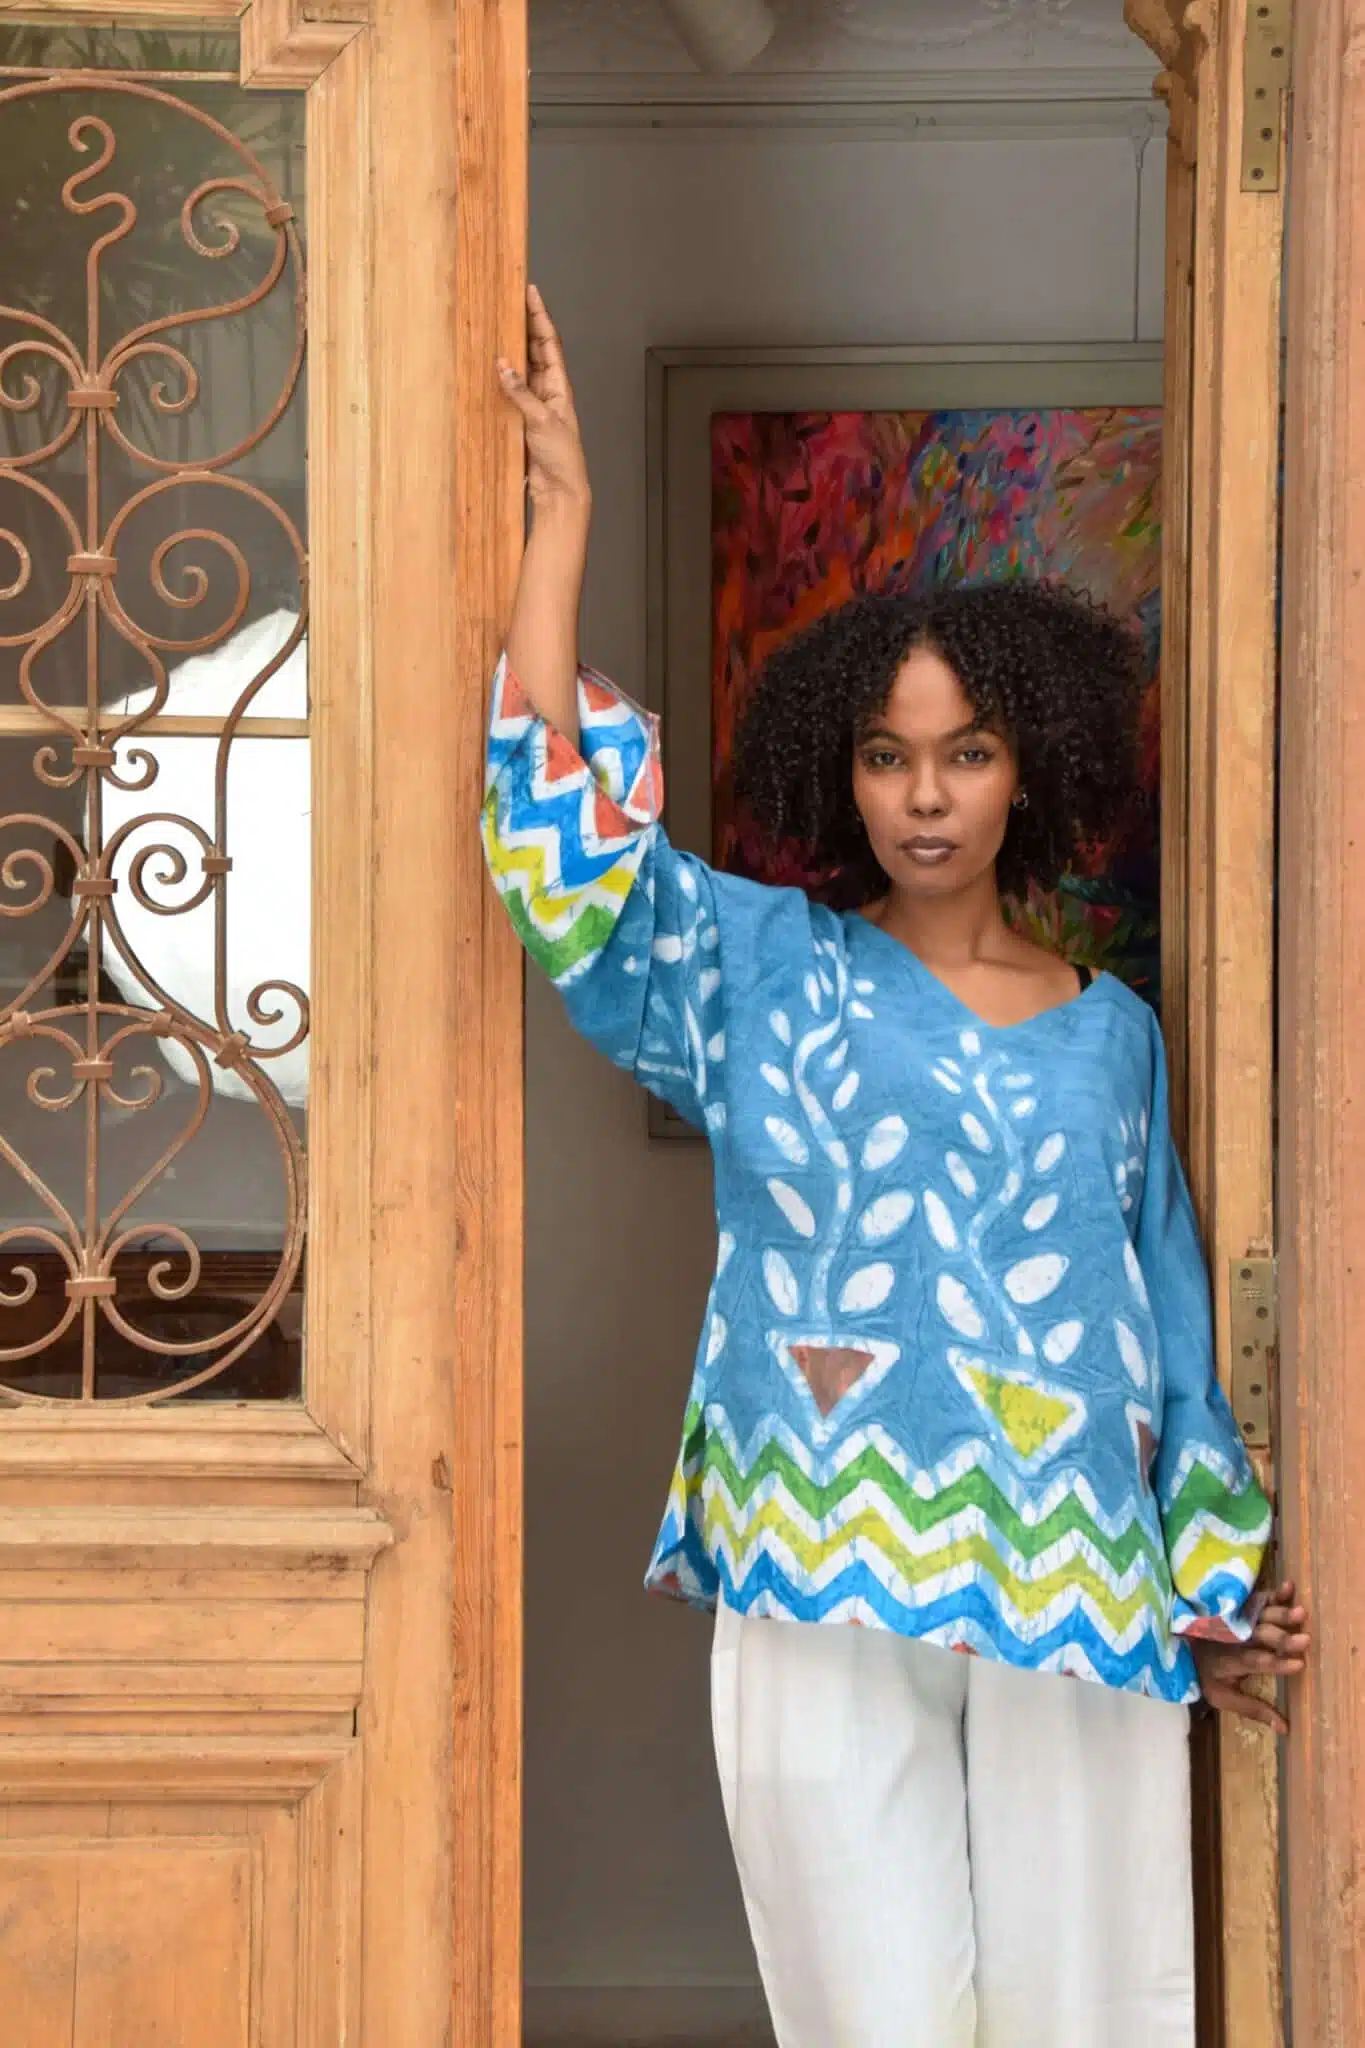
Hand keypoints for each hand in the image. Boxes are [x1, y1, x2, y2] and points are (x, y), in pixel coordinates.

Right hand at [497, 285, 590, 510]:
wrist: (559, 490)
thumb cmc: (561, 457)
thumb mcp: (541, 420)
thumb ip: (521, 393)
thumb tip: (502, 365)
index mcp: (560, 386)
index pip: (549, 342)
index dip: (540, 315)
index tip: (530, 291)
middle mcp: (549, 390)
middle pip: (536, 349)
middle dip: (525, 324)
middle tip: (509, 299)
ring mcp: (535, 403)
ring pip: (523, 368)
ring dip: (512, 348)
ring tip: (498, 324)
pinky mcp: (523, 418)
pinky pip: (512, 390)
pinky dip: (502, 377)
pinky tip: (490, 365)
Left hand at [1191, 1579, 1309, 1734]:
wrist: (1177, 1638)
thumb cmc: (1204, 1671)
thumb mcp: (1222, 1696)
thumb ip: (1252, 1710)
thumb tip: (1285, 1727)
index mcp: (1229, 1660)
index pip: (1255, 1662)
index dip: (1275, 1663)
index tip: (1299, 1664)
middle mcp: (1234, 1636)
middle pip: (1261, 1637)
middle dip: (1283, 1639)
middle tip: (1305, 1639)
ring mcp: (1236, 1617)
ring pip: (1261, 1615)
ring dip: (1282, 1614)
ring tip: (1301, 1612)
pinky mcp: (1239, 1604)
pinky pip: (1257, 1597)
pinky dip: (1274, 1593)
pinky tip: (1289, 1587)